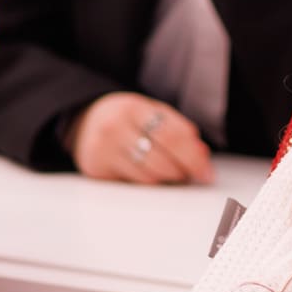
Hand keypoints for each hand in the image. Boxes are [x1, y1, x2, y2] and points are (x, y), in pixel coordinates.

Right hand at [71, 92, 213, 184]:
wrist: (83, 120)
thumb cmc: (127, 118)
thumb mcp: (151, 112)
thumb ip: (178, 130)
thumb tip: (202, 155)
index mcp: (133, 107)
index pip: (172, 136)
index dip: (194, 157)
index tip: (207, 172)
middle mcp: (114, 127)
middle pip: (162, 159)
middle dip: (184, 171)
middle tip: (194, 175)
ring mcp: (103, 149)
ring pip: (150, 176)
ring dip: (169, 179)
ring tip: (174, 173)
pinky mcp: (96, 169)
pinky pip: (135, 184)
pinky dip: (151, 182)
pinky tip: (154, 176)